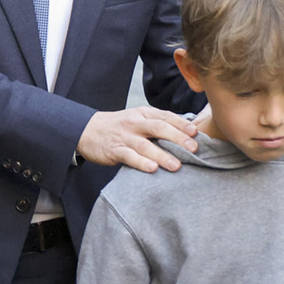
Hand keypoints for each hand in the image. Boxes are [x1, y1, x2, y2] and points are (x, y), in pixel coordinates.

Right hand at [77, 107, 198, 172]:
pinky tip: (152, 169)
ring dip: (162, 155)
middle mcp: (135, 123)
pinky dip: (141, 163)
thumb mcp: (137, 119)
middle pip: (159, 128)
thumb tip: (187, 133)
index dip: (181, 124)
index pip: (165, 116)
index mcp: (143, 113)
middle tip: (194, 148)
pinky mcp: (114, 150)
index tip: (196, 133)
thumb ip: (158, 124)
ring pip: (145, 145)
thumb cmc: (119, 127)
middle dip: (178, 138)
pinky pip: (129, 156)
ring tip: (176, 165)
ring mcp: (124, 137)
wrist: (87, 130)